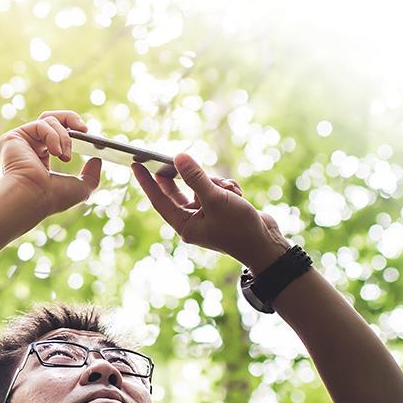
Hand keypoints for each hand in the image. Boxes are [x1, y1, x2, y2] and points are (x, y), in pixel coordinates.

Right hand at [0, 110, 102, 217]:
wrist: (32, 198)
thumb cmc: (53, 197)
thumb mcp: (82, 188)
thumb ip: (91, 175)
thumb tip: (97, 159)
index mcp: (43, 157)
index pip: (59, 134)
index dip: (75, 130)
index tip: (88, 135)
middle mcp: (31, 147)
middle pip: (52, 118)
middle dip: (71, 119)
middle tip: (84, 129)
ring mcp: (22, 141)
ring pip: (49, 120)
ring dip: (64, 136)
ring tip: (65, 156)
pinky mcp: (14, 137)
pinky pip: (41, 124)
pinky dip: (53, 136)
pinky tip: (56, 152)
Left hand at [131, 154, 290, 270]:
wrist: (266, 245)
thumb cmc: (239, 228)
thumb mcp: (216, 199)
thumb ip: (196, 178)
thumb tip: (178, 157)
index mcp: (185, 225)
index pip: (160, 201)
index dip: (147, 182)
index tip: (135, 165)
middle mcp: (193, 222)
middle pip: (178, 192)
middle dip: (184, 177)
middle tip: (172, 160)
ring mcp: (207, 216)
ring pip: (201, 188)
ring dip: (215, 182)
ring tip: (230, 189)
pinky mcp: (221, 211)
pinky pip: (216, 191)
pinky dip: (227, 188)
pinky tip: (239, 193)